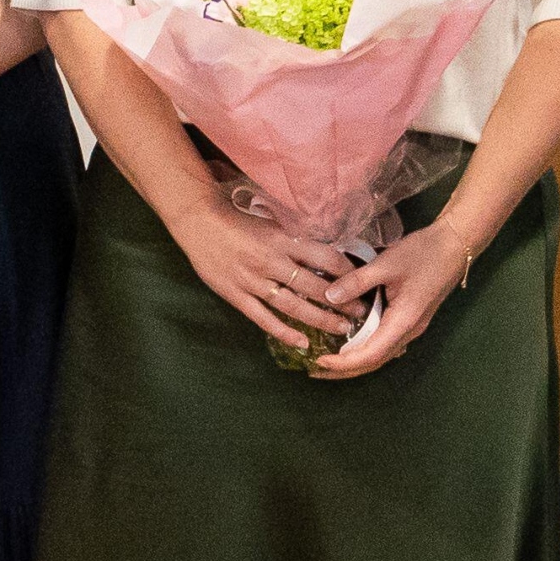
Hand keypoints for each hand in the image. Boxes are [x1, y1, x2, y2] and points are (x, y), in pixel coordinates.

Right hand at [169, 194, 359, 349]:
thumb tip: (323, 251)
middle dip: (341, 300)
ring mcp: (253, 280)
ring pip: (293, 305)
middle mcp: (271, 261)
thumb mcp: (271, 221)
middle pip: (314, 285)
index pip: (325, 256)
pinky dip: (283, 331)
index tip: (360, 280)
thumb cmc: (236, 218)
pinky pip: (263, 318)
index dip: (346, 271)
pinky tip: (302, 342)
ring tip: (342, 328)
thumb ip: (293, 237)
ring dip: (320, 319)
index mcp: (282, 239)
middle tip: (361, 311)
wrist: (198, 221)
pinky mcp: (236, 294)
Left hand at [310, 220, 469, 378]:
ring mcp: (412, 326)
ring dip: (355, 361)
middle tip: (316, 368)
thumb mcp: (387, 263)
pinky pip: (385, 342)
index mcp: (404, 321)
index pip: (371, 354)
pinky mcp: (410, 319)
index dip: (344, 362)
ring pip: (381, 354)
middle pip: (375, 361)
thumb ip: (357, 281)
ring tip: (329, 361)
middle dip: (345, 369)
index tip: (320, 360)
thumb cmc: (424, 253)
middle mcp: (409, 330)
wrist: (455, 244)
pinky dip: (366, 348)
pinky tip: (350, 343)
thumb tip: (328, 298)